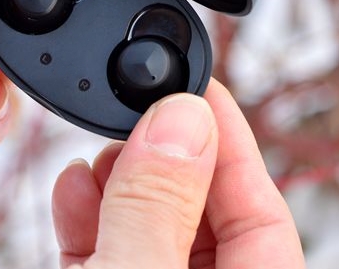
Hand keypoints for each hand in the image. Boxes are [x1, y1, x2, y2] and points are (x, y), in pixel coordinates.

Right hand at [52, 79, 304, 268]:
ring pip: (153, 227)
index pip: (264, 212)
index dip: (230, 140)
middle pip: (203, 212)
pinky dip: (89, 217)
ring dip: (120, 182)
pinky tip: (74, 188)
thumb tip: (180, 121)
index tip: (197, 88)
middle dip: (162, 157)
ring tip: (95, 156)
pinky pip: (112, 250)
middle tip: (136, 117)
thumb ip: (158, 207)